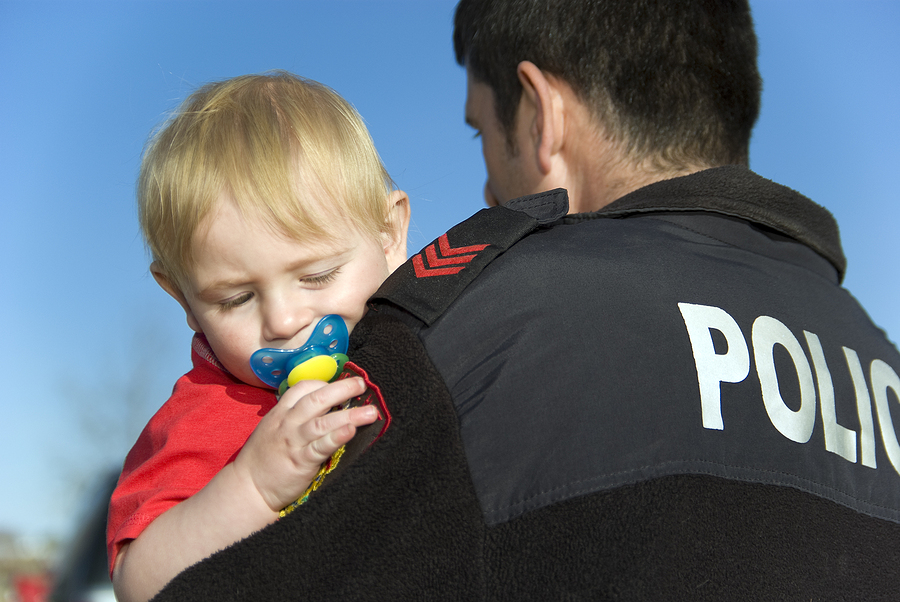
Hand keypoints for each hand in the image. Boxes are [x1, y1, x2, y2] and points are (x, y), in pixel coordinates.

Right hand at [232, 377, 376, 512]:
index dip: (323, 383)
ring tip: (371, 412)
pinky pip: (321, 446)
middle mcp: (288, 424)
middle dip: (342, 389)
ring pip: (323, 422)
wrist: (248, 488)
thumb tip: (323, 406)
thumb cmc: (264, 458)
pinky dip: (337, 437)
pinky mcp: (301, 462)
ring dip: (350, 414)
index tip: (340, 383)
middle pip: (317, 399)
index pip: (302, 388)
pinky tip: (351, 430)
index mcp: (280, 413)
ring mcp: (294, 442)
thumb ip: (293, 417)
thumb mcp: (273, 429)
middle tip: (361, 385)